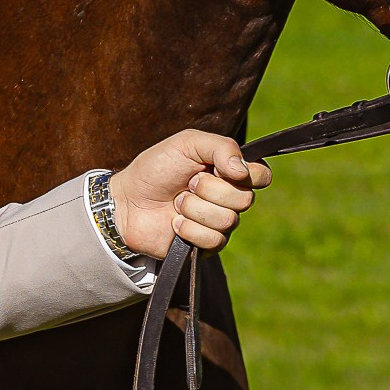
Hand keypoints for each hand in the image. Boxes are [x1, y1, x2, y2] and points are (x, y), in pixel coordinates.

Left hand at [110, 130, 270, 256]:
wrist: (126, 201)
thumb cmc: (155, 169)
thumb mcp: (186, 144)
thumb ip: (220, 147)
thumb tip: (243, 170)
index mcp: (229, 172)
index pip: (262, 176)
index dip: (248, 174)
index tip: (220, 169)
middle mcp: (229, 198)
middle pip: (245, 199)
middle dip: (209, 189)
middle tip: (188, 183)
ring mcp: (219, 223)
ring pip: (228, 220)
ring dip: (194, 208)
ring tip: (177, 203)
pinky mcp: (206, 245)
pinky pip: (214, 240)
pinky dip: (189, 229)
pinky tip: (174, 222)